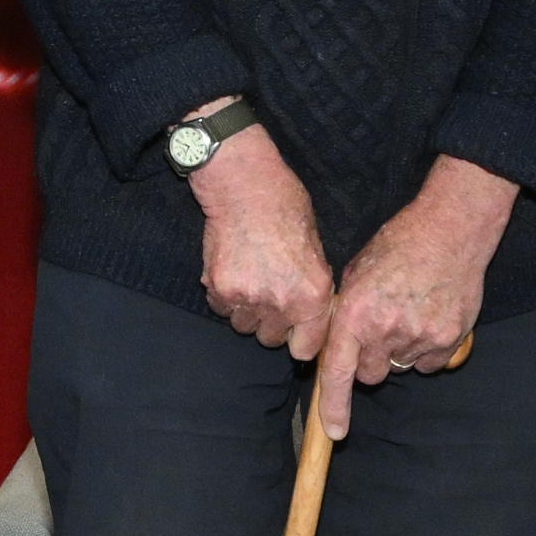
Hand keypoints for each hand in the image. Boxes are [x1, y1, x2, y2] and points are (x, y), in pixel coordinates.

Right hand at [187, 125, 335, 360]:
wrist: (245, 186)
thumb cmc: (286, 207)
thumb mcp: (316, 248)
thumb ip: (312, 285)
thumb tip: (310, 310)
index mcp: (313, 295)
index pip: (305, 349)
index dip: (300, 340)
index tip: (295, 331)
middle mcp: (281, 302)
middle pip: (271, 339)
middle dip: (271, 323)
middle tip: (270, 295)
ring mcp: (247, 297)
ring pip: (244, 326)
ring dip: (247, 311)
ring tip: (250, 281)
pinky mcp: (219, 288)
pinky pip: (221, 309)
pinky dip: (225, 297)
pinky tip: (233, 271)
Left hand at [313, 157, 515, 438]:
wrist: (449, 231)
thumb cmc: (398, 246)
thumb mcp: (355, 275)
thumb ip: (345, 315)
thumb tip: (337, 346)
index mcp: (354, 315)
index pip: (337, 373)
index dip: (335, 406)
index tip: (336, 431)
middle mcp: (384, 331)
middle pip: (370, 375)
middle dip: (370, 360)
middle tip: (379, 330)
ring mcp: (419, 337)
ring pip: (400, 367)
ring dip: (399, 351)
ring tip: (407, 313)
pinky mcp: (448, 340)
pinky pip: (429, 364)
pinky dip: (426, 349)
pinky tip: (428, 317)